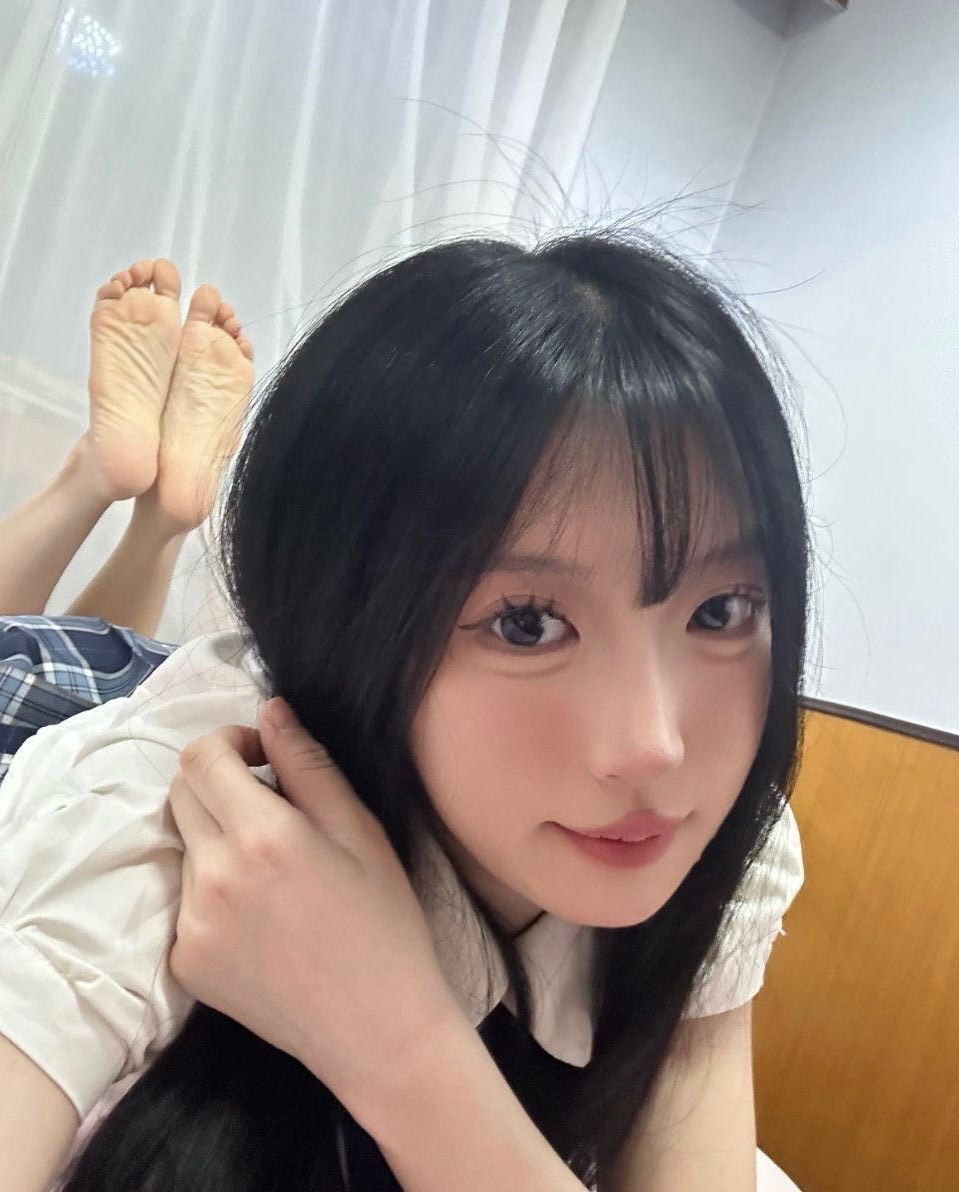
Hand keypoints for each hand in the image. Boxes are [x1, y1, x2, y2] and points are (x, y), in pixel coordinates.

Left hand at [168, 696, 463, 1115]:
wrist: (377, 1029)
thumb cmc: (384, 922)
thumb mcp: (361, 832)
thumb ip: (309, 765)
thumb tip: (271, 710)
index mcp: (261, 836)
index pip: (201, 756)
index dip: (231, 742)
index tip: (264, 757)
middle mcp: (212, 876)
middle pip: (180, 793)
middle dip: (218, 782)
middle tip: (270, 805)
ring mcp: (190, 924)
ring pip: (186, 846)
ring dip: (218, 837)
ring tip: (273, 871)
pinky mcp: (185, 962)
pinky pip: (185, 900)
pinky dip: (215, 891)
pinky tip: (264, 917)